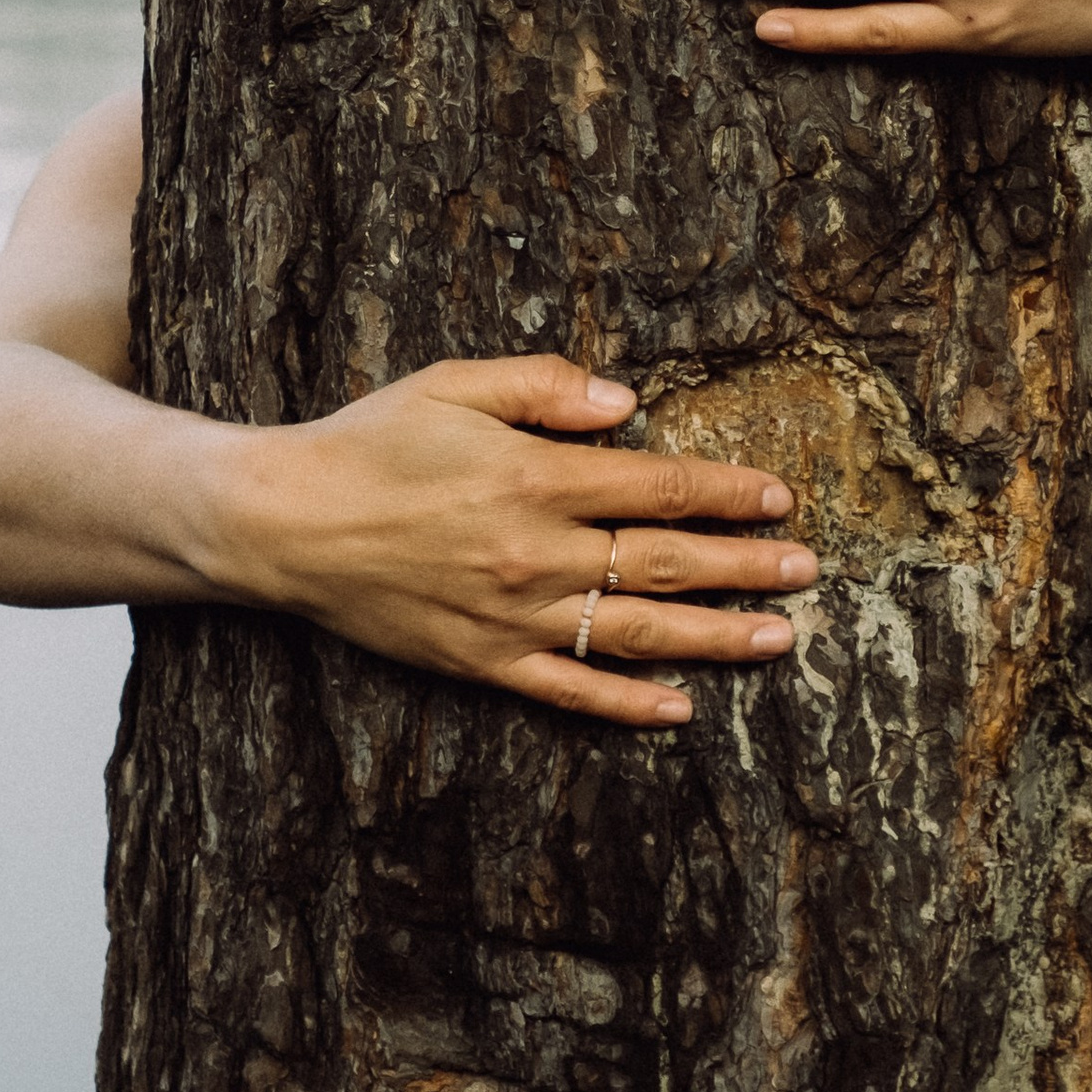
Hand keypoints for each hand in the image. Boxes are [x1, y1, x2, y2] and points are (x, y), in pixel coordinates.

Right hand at [199, 354, 812, 729]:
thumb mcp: (453, 383)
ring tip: (779, 638)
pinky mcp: (482, 662)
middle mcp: (535, 553)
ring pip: (635, 633)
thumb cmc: (369, 442)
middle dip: (746, 566)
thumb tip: (628, 403)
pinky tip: (679, 708)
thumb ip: (545, 388)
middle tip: (807, 570)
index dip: (726, 492)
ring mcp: (512, 616)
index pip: (659, 486)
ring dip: (715, 637)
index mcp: (535, 477)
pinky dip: (628, 703)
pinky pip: (569, 689)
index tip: (778, 497)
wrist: (284, 523)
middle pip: (665, 563)